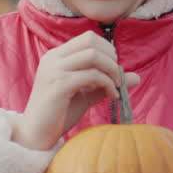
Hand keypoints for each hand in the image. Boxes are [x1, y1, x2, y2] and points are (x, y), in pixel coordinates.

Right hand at [12, 31, 140, 150]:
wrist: (36, 134)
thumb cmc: (59, 114)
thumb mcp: (85, 95)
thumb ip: (106, 83)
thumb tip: (136, 77)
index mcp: (56, 56)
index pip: (88, 38)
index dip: (107, 50)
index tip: (114, 69)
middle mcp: (53, 59)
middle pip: (91, 40)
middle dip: (111, 56)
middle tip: (117, 77)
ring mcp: (54, 71)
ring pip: (93, 55)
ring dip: (112, 70)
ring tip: (116, 87)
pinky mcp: (59, 86)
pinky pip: (91, 76)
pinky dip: (107, 84)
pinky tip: (111, 96)